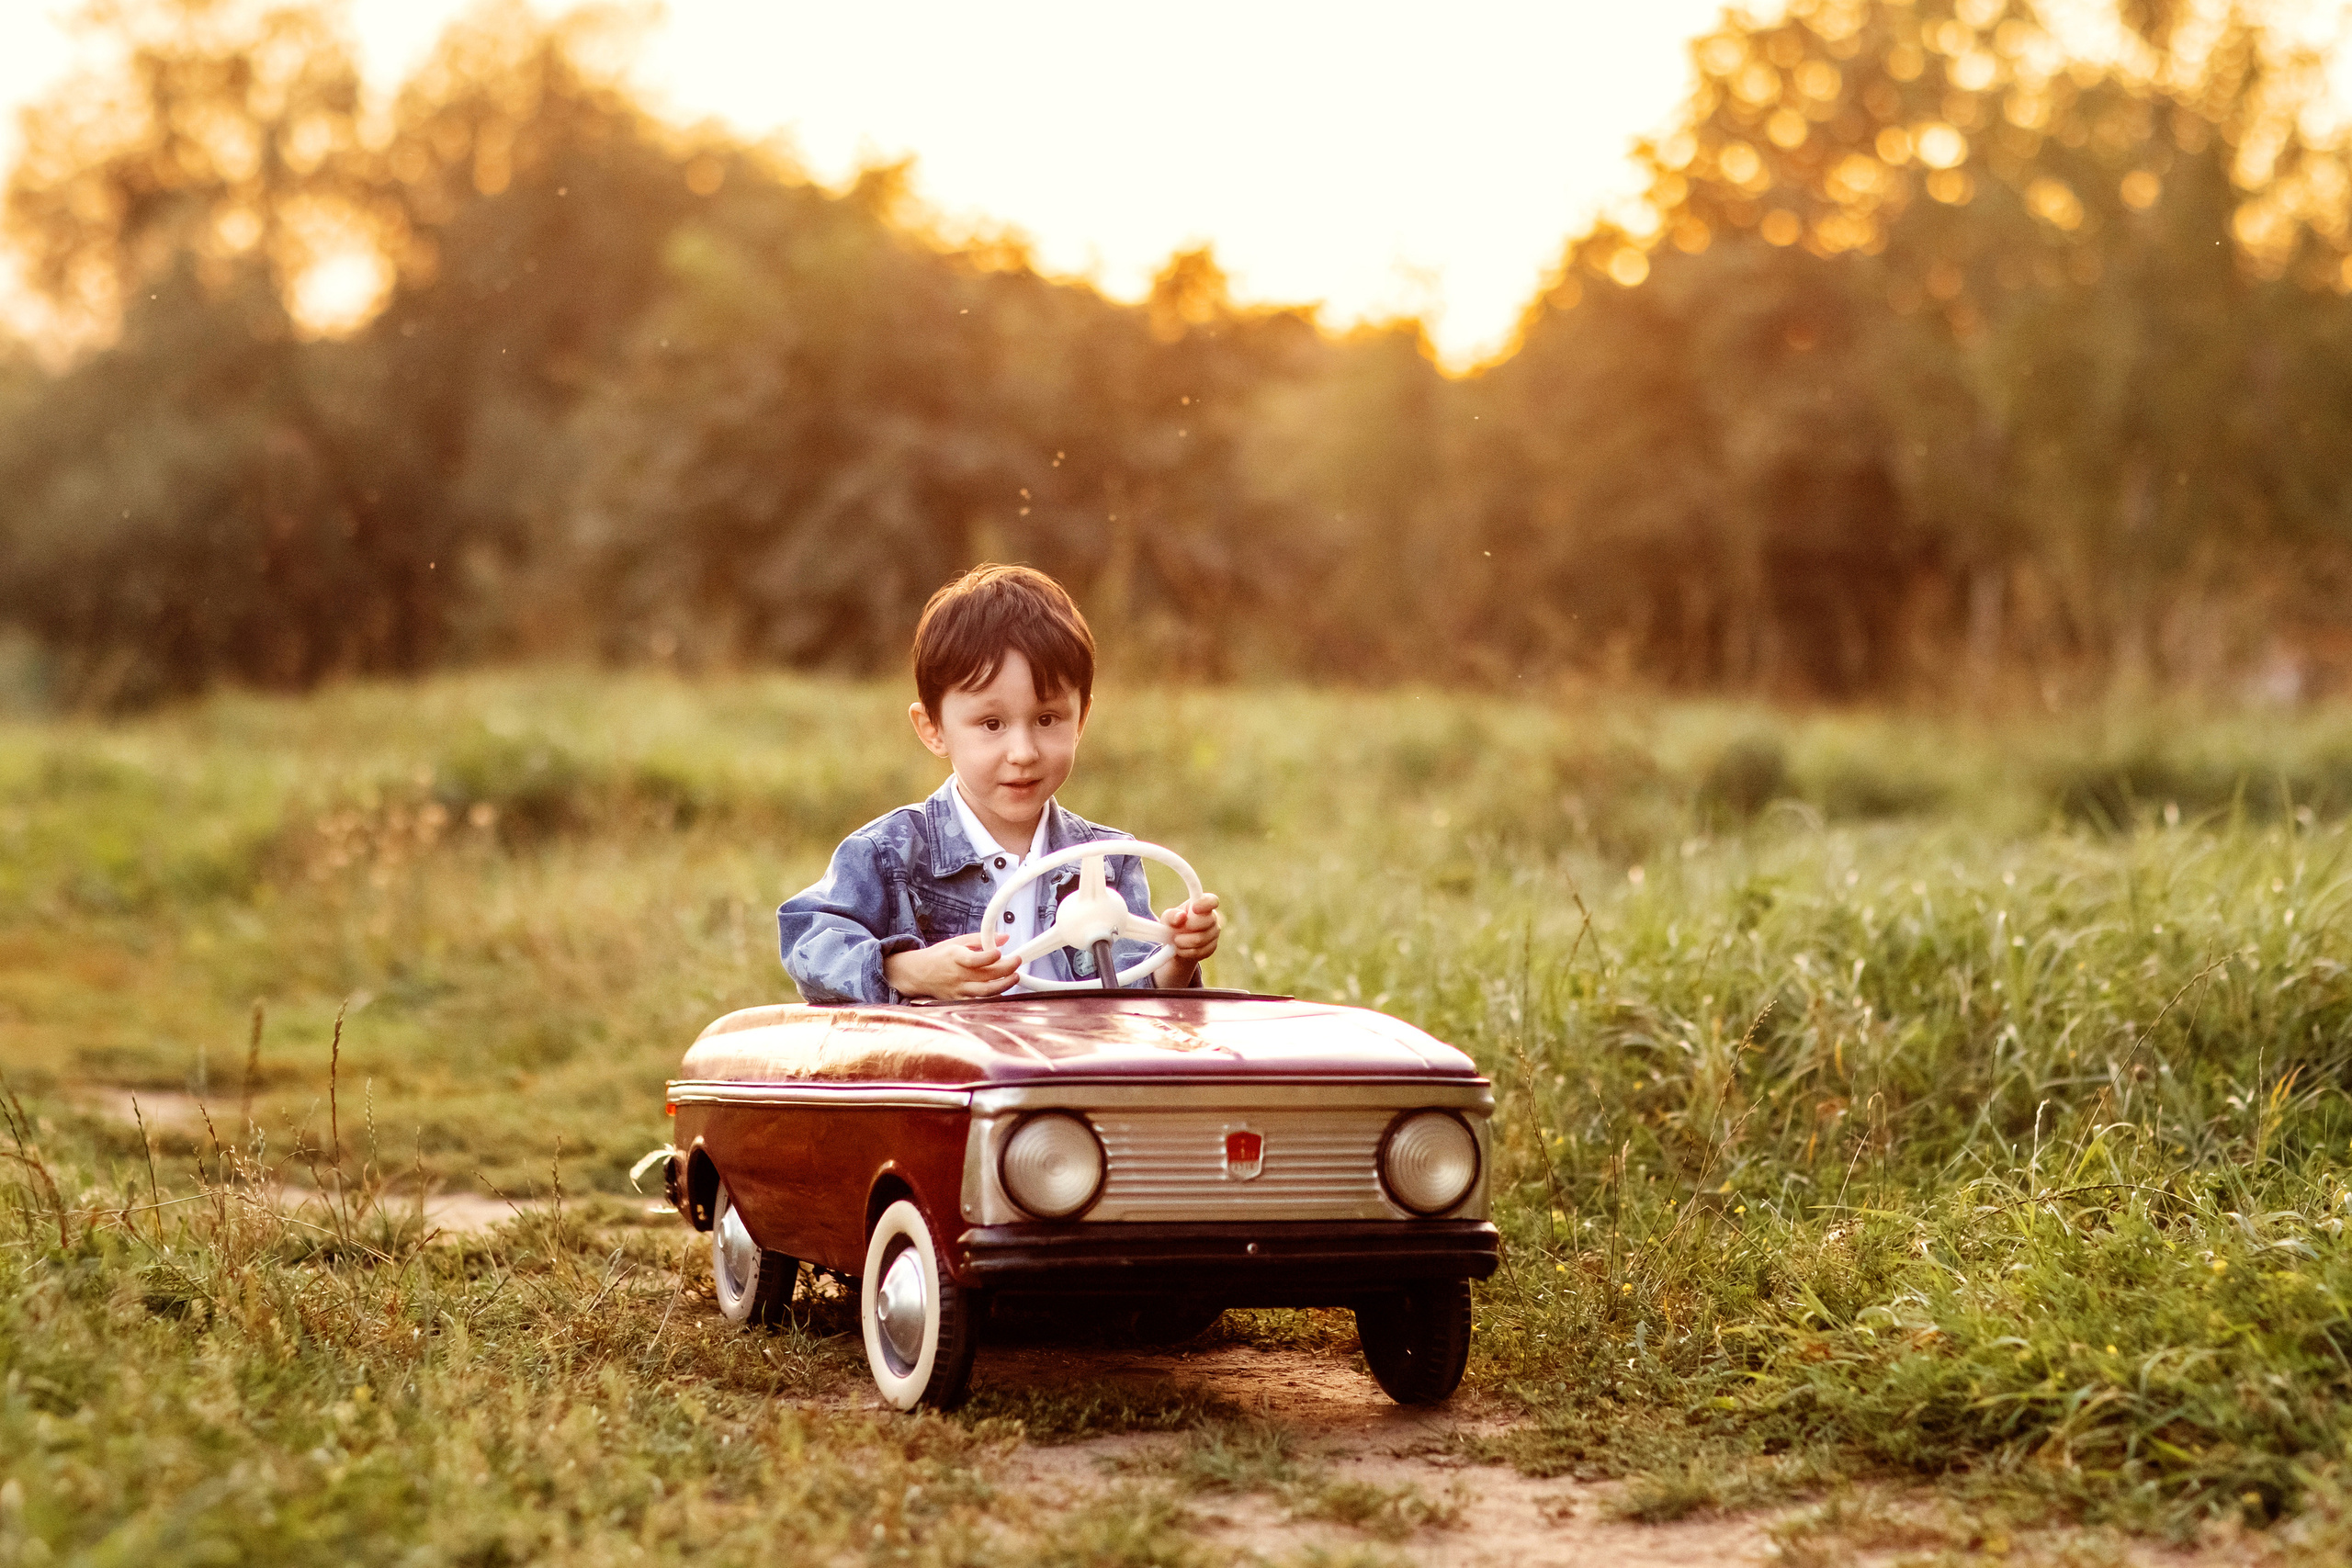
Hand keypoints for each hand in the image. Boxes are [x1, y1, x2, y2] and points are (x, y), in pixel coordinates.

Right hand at [884, 931, 1018, 999]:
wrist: (918, 973)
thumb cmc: (939, 956)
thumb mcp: (957, 941)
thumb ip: (981, 938)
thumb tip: (1004, 937)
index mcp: (955, 957)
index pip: (974, 959)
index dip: (989, 956)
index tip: (1001, 951)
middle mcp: (957, 975)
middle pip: (986, 975)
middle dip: (1007, 969)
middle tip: (1017, 961)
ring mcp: (958, 990)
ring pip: (985, 992)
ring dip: (1004, 985)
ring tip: (1015, 977)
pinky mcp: (959, 1000)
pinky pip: (979, 1002)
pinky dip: (992, 997)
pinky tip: (1002, 990)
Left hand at [1154, 892, 1220, 987]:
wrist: (1176, 944)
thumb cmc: (1174, 925)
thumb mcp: (1168, 918)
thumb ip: (1172, 915)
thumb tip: (1181, 916)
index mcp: (1202, 905)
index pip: (1212, 900)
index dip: (1205, 904)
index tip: (1194, 908)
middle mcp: (1212, 917)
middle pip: (1207, 921)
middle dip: (1188, 927)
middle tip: (1176, 932)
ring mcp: (1214, 933)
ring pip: (1200, 939)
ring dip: (1184, 942)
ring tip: (1176, 941)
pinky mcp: (1212, 947)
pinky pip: (1200, 951)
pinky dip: (1186, 951)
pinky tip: (1181, 949)